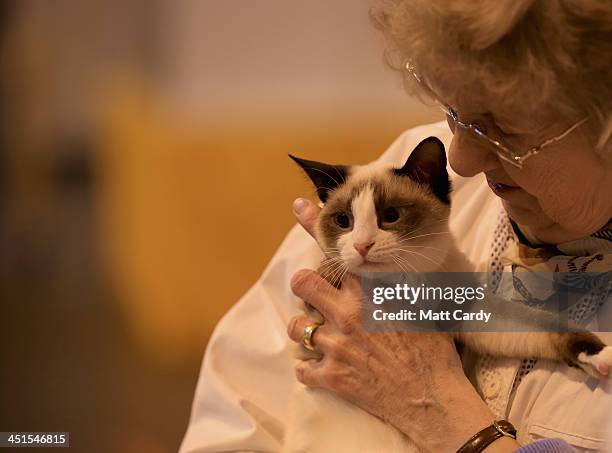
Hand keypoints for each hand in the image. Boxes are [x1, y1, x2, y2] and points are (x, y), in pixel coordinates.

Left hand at [288, 198, 518, 451]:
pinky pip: (302, 369)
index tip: (301, 208)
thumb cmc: (433, 350)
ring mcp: (335, 346)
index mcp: (368, 294)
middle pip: (304, 284)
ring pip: (297, 327)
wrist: (432, 397)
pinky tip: (318, 368)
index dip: (316, 227)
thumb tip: (400, 269)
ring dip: (305, 329)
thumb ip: (404, 285)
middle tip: (309, 289)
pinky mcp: (331, 377)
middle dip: (303, 283)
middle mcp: (346, 314)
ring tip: (315, 333)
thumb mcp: (422, 307)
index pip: (339, 253)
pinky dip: (308, 368)